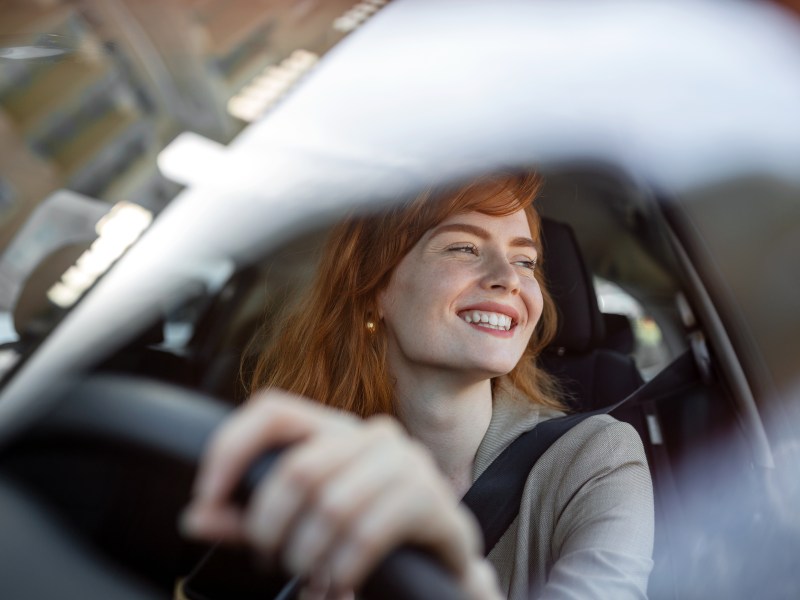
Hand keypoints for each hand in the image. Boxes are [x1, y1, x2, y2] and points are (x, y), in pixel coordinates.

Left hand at [181, 390, 501, 598]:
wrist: (438, 566)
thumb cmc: (364, 538)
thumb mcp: (299, 526)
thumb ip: (249, 520)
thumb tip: (196, 517)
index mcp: (334, 430)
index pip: (272, 410)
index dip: (231, 448)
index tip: (207, 498)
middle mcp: (371, 435)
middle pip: (297, 469)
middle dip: (270, 527)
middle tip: (270, 559)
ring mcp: (407, 462)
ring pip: (332, 504)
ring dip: (308, 556)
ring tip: (310, 578)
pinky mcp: (431, 500)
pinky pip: (368, 533)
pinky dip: (343, 569)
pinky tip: (340, 583)